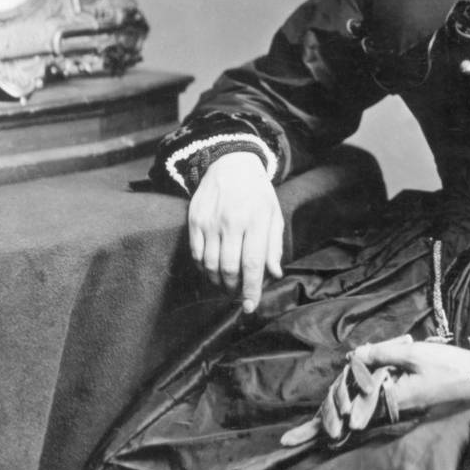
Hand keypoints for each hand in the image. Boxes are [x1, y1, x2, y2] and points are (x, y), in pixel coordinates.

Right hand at [188, 151, 283, 312]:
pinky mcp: (194, 219)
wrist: (230, 163)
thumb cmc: (257, 192)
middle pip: (229, 268)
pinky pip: (196, 253)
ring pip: (211, 264)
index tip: (251, 306)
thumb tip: (274, 273)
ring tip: (226, 284)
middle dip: (234, 288)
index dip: (252, 288)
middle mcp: (231, 222)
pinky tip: (212, 269)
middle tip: (238, 294)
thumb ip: (273, 245)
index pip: (253, 263)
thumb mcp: (273, 214)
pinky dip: (203, 268)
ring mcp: (210, 221)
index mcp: (255, 220)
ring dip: (218, 281)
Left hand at [352, 336, 469, 415]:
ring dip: (381, 365)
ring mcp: (403, 403)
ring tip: (396, 347)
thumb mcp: (412, 355)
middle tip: (384, 347)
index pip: (358, 391)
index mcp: (392, 400)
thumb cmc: (446, 366)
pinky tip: (399, 354)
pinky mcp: (410, 397)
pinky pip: (390, 383)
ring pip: (378, 382)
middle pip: (366, 387)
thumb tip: (354, 354)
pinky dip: (391, 368)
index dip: (353, 372)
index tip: (356, 355)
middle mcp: (395, 407)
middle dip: (368, 366)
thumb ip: (381, 354)